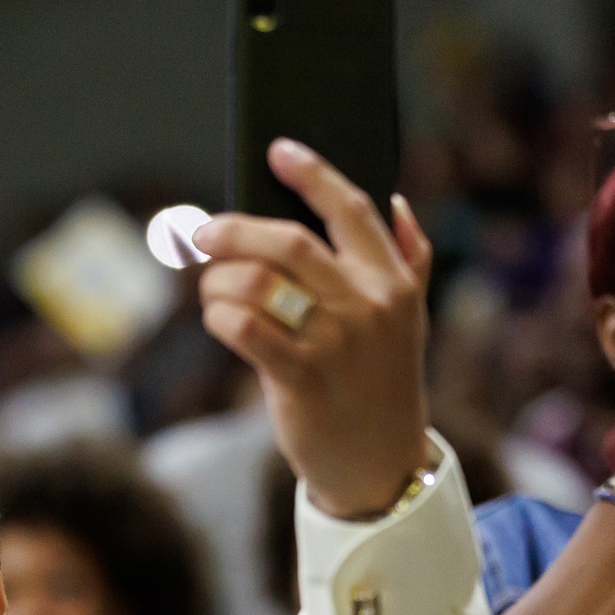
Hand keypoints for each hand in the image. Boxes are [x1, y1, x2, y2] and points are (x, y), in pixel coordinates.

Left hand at [196, 139, 432, 517]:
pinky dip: (219, 316)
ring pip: (256, 282)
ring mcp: (334, 342)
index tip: (277, 150)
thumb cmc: (382, 385)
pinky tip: (218, 320)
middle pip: (288, 241)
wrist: (381, 464)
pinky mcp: (301, 378)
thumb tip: (395, 203)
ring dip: (218, 279)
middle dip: (235, 229)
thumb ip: (408, 260)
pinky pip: (242, 328)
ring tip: (210, 288)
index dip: (311, 174)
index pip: (350, 210)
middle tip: (205, 232)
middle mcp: (367, 305)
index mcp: (393, 281)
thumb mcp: (409, 321)